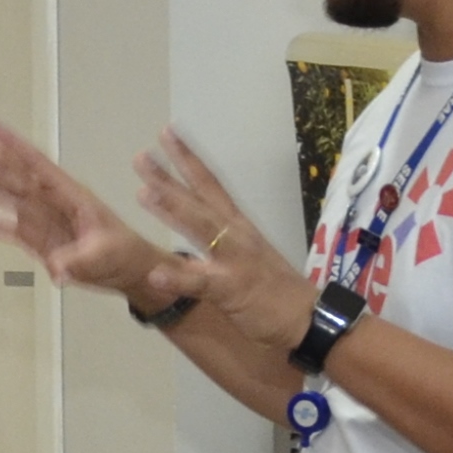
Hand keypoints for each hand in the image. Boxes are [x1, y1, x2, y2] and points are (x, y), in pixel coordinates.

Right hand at [0, 117, 192, 300]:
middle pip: (8, 171)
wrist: (129, 272)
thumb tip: (56, 271)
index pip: (36, 162)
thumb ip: (79, 261)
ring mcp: (38, 216)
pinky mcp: (32, 237)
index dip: (11, 142)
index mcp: (69, 193)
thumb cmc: (124, 254)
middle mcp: (48, 199)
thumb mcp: (105, 255)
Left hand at [130, 129, 318, 348]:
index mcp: (240, 227)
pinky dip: (178, 278)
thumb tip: (203, 234)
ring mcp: (235, 260)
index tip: (168, 134)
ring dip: (172, 210)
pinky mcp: (232, 289)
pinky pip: (201, 283)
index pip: (211, 185)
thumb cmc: (280, 292)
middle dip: (170, 177)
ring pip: (201, 230)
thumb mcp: (251, 259)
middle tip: (141, 156)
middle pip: (200, 200)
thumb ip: (225, 245)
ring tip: (142, 193)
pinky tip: (155, 274)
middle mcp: (237, 236)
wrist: (311, 318)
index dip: (189, 159)